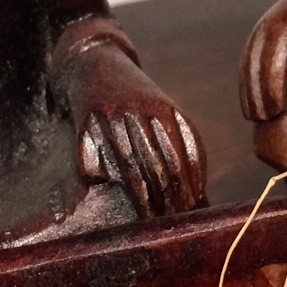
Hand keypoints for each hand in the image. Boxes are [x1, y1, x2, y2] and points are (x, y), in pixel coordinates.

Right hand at [67, 46, 204, 217]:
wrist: (97, 69)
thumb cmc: (137, 103)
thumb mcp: (164, 113)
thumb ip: (182, 144)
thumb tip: (200, 193)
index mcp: (163, 111)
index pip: (181, 156)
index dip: (187, 185)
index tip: (192, 205)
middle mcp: (138, 114)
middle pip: (158, 165)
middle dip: (167, 197)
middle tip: (172, 217)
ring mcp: (111, 119)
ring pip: (130, 169)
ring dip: (142, 198)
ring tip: (150, 216)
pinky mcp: (86, 126)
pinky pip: (97, 161)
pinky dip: (108, 181)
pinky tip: (118, 194)